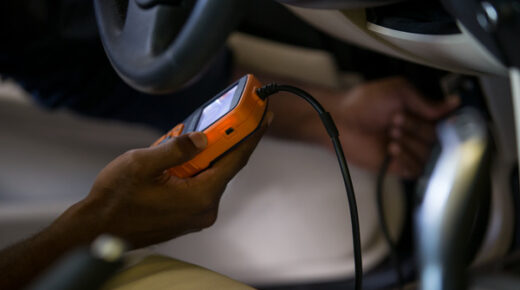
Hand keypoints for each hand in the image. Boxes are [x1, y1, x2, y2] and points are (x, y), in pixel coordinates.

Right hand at [52, 112, 272, 247]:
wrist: (97, 229)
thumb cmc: (115, 199)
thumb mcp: (142, 164)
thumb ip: (176, 149)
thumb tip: (203, 137)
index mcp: (200, 196)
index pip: (235, 160)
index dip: (251, 135)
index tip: (265, 117)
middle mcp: (204, 209)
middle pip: (224, 166)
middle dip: (227, 140)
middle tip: (233, 114)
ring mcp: (196, 214)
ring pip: (211, 174)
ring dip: (207, 153)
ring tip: (195, 133)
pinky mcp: (187, 215)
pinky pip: (199, 184)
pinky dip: (196, 167)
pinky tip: (182, 154)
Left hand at [332, 77, 458, 177]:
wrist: (341, 121)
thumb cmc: (362, 103)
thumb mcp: (398, 91)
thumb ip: (426, 101)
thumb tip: (452, 104)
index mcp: (419, 115)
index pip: (446, 124)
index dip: (441, 122)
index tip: (432, 118)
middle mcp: (415, 133)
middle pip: (437, 140)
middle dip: (417, 129)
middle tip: (396, 121)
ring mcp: (407, 150)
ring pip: (429, 156)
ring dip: (411, 145)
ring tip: (391, 135)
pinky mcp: (396, 166)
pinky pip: (416, 171)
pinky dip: (407, 160)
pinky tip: (392, 150)